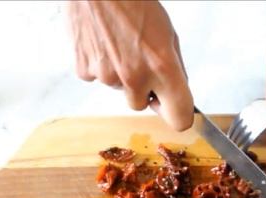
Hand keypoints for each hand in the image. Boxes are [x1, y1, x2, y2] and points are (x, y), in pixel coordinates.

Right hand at [67, 0, 193, 130]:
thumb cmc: (133, 2)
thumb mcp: (168, 34)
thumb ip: (174, 68)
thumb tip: (177, 91)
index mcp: (162, 68)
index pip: (179, 118)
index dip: (179, 115)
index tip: (176, 109)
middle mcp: (135, 77)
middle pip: (142, 106)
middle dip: (144, 91)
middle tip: (141, 62)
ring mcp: (107, 77)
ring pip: (119, 91)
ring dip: (121, 76)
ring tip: (120, 45)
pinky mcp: (85, 71)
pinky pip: (98, 79)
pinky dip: (101, 66)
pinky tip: (104, 43)